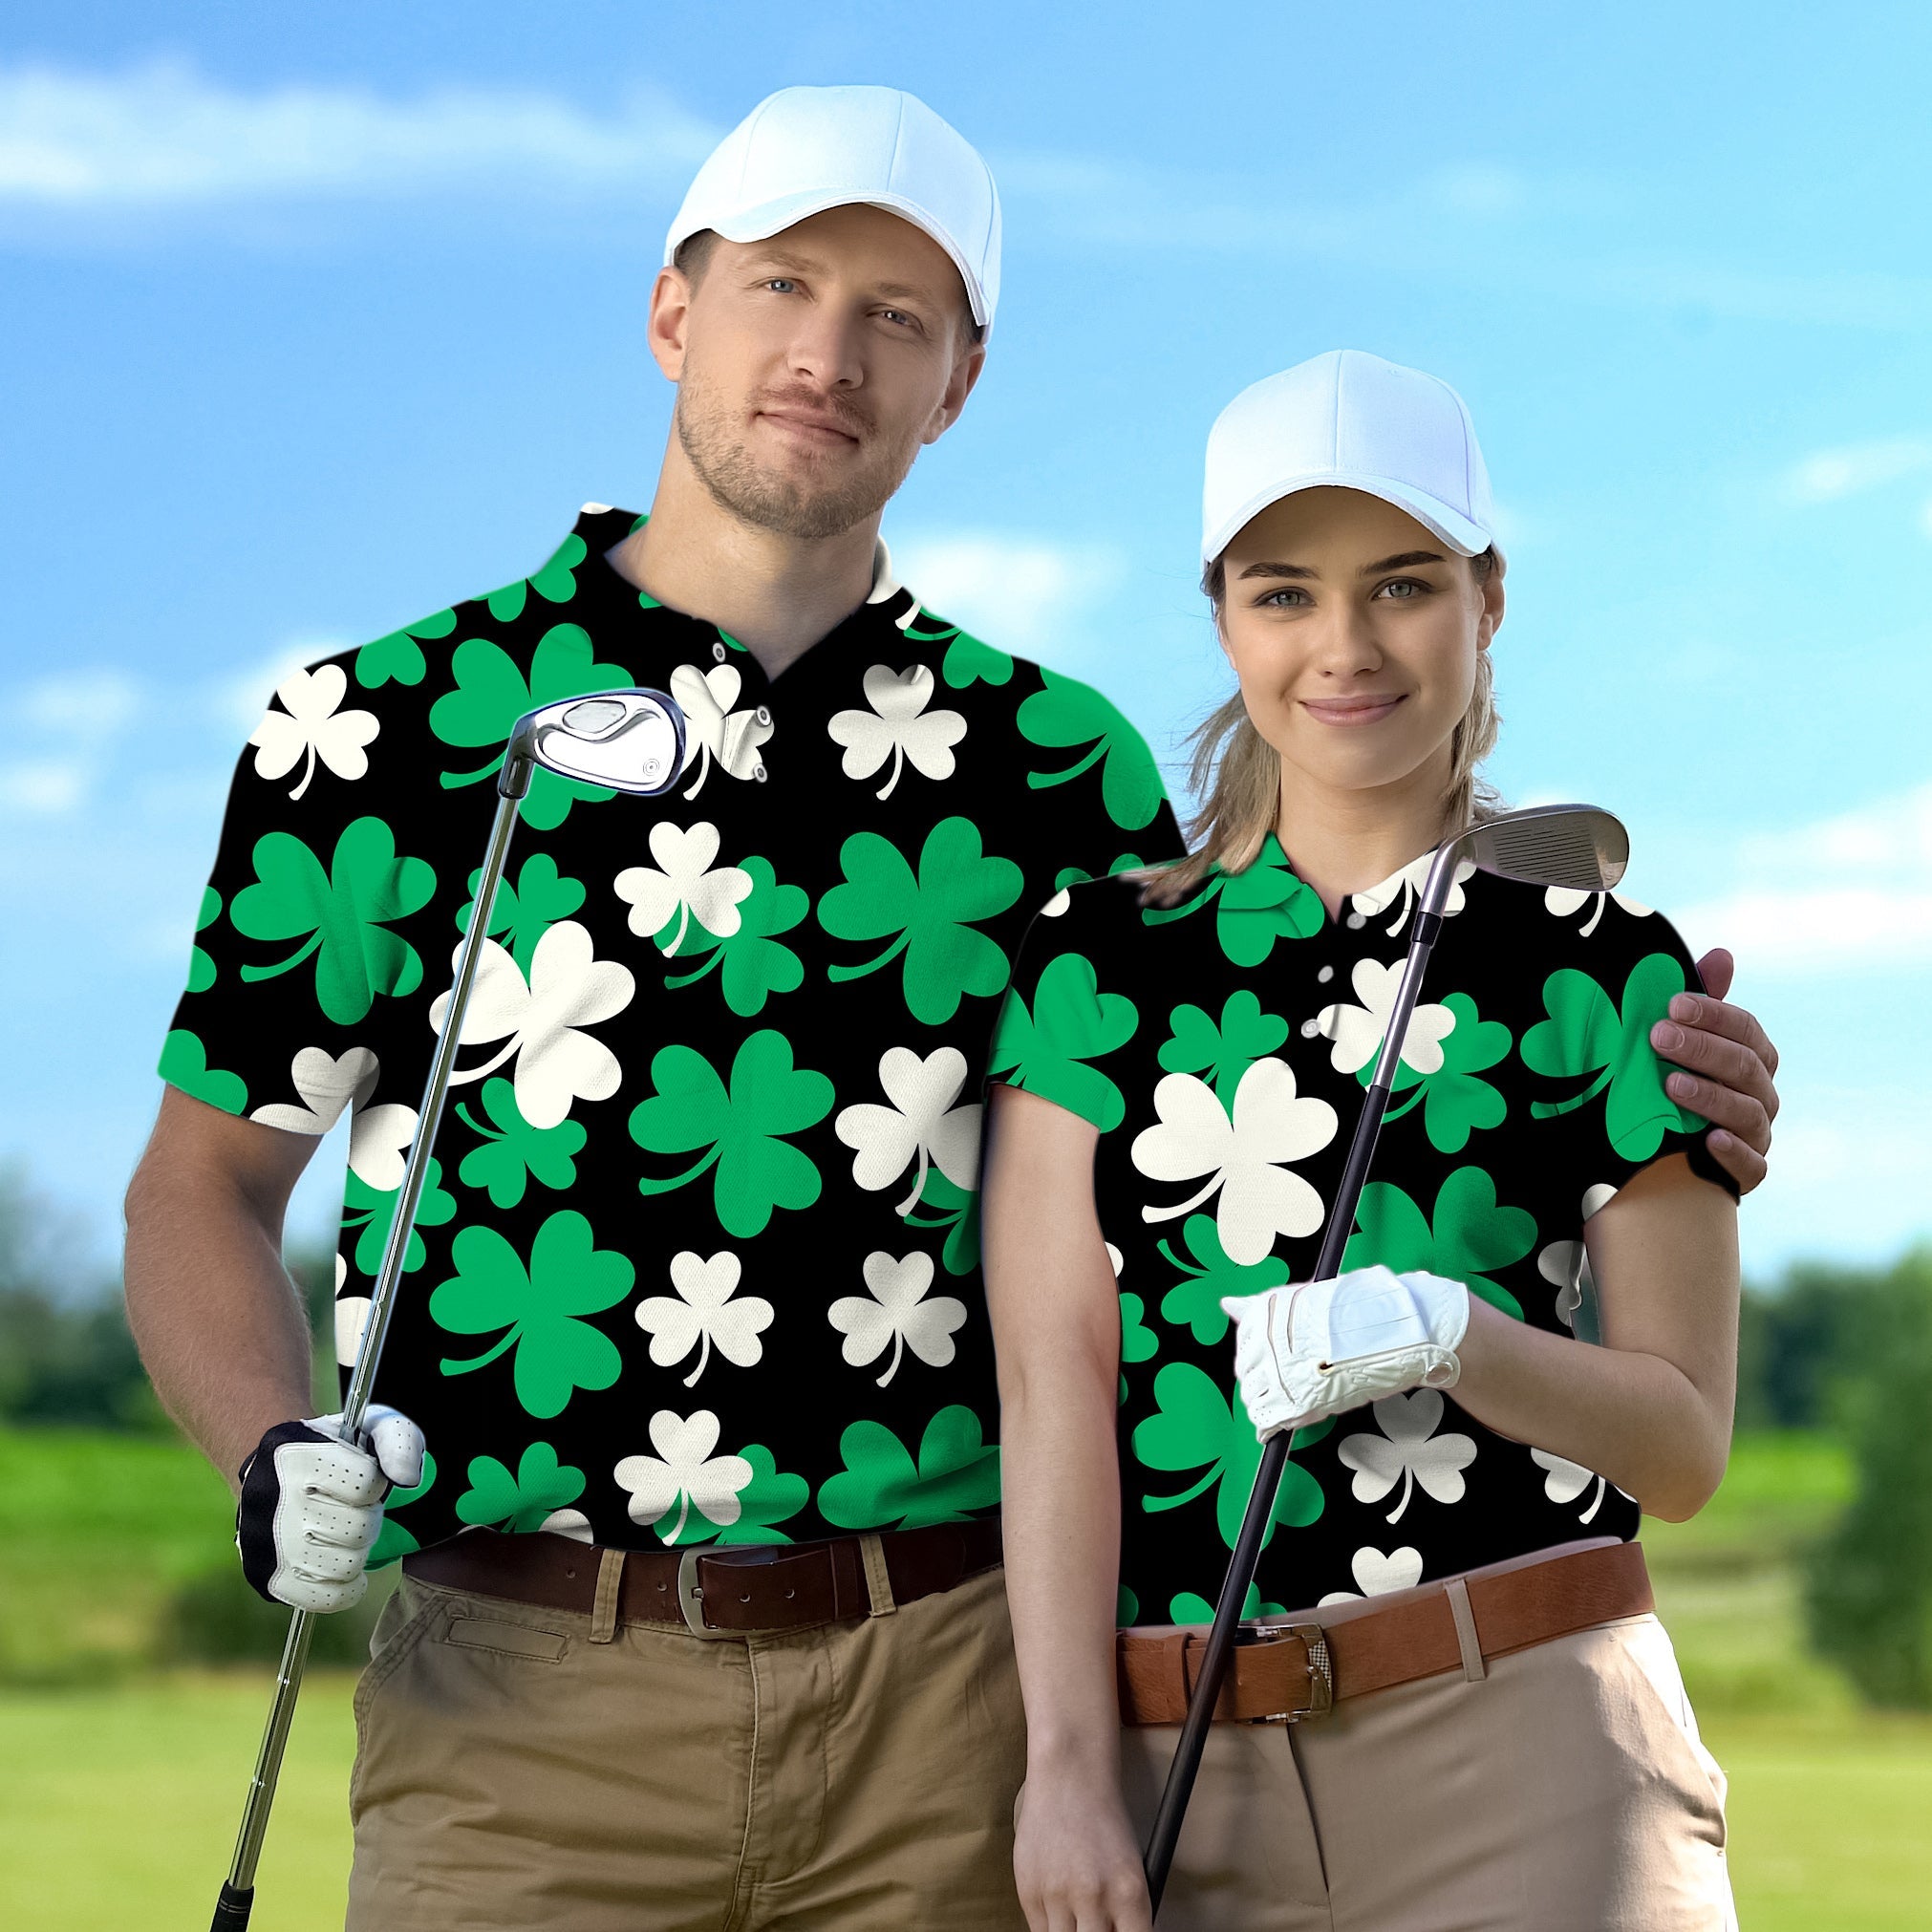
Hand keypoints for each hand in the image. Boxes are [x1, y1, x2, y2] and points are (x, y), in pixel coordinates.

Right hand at [235, 1404, 424, 1612]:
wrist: (272, 1470)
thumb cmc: (334, 1449)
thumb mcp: (370, 1426)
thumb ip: (400, 1441)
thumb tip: (408, 1479)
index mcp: (298, 1457)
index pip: (366, 1485)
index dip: (375, 1483)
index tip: (363, 1479)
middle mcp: (275, 1502)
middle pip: (358, 1529)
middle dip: (368, 1518)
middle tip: (354, 1509)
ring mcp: (268, 1546)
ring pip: (345, 1566)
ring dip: (357, 1551)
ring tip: (344, 1534)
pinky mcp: (268, 1579)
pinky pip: (326, 1599)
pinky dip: (345, 1587)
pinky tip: (342, 1563)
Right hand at [1013, 1769, 1152, 1931]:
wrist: (1068, 1778)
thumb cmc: (1104, 1822)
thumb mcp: (1132, 1868)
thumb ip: (1125, 1913)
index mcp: (1129, 1892)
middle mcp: (1094, 1897)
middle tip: (1096, 1925)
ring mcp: (1057, 1895)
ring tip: (1078, 1916)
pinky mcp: (1028, 1891)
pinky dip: (1052, 1927)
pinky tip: (1060, 1907)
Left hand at [1224, 1266, 1468, 1440]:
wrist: (1396, 1331)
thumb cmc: (1355, 1314)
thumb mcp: (1303, 1301)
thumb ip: (1261, 1309)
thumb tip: (1226, 1304)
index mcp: (1265, 1312)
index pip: (1245, 1346)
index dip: (1261, 1359)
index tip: (1279, 1362)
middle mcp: (1265, 1340)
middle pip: (1245, 1373)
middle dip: (1262, 1382)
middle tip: (1290, 1383)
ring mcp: (1279, 1372)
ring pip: (1253, 1398)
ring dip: (1267, 1404)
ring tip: (1293, 1400)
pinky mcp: (1295, 1401)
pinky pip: (1267, 1421)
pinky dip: (1270, 1427)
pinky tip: (1277, 1426)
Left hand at [1651, 949, 1778, 1194]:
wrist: (1662, 1151)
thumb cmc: (1675, 1080)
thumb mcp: (1681, 1040)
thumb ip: (1701, 1002)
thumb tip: (1722, 955)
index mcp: (1752, 1056)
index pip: (1746, 1029)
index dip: (1713, 1015)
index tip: (1672, 1004)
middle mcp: (1762, 1093)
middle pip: (1745, 1067)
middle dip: (1702, 1049)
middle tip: (1658, 1037)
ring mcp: (1757, 1134)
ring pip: (1747, 1113)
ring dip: (1710, 1097)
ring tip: (1671, 1085)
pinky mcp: (1747, 1172)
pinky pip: (1752, 1166)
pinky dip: (1733, 1153)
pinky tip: (1708, 1140)